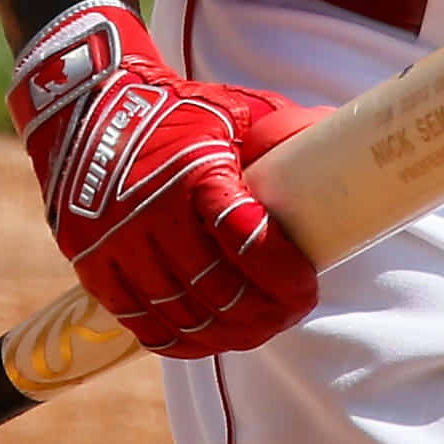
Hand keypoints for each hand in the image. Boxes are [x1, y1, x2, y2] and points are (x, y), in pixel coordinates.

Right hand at [8, 0, 320, 357]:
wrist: (86, 104)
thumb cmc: (178, 110)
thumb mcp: (234, 110)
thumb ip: (285, 133)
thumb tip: (357, 143)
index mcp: (194, 171)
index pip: (249, 243)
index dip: (285, 277)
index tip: (306, 286)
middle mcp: (149, 210)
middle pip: (219, 292)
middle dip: (265, 315)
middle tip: (288, 312)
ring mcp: (115, 242)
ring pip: (183, 316)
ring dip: (227, 335)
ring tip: (255, 329)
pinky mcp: (91, 264)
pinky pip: (142, 322)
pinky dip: (179, 340)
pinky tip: (206, 337)